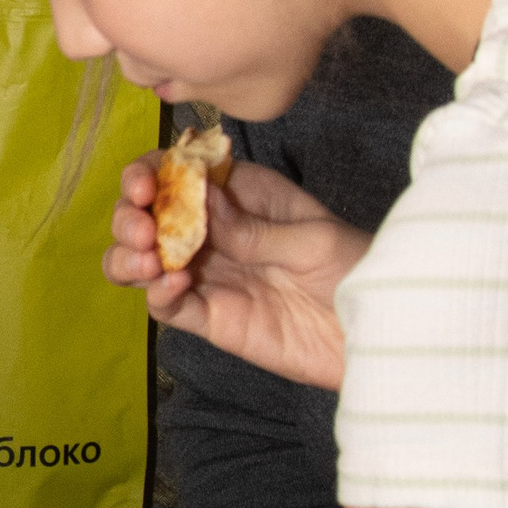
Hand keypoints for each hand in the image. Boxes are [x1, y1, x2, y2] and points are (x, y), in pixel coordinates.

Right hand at [106, 153, 367, 389]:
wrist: (380, 335)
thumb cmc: (357, 269)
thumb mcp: (312, 239)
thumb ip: (251, 228)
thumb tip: (198, 201)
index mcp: (238, 194)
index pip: (177, 171)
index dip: (149, 172)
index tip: (143, 186)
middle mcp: (213, 230)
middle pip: (147, 215)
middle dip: (130, 217)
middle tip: (144, 231)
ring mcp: (207, 274)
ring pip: (141, 260)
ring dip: (127, 257)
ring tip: (147, 261)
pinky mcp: (210, 317)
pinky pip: (166, 305)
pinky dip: (156, 294)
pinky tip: (171, 286)